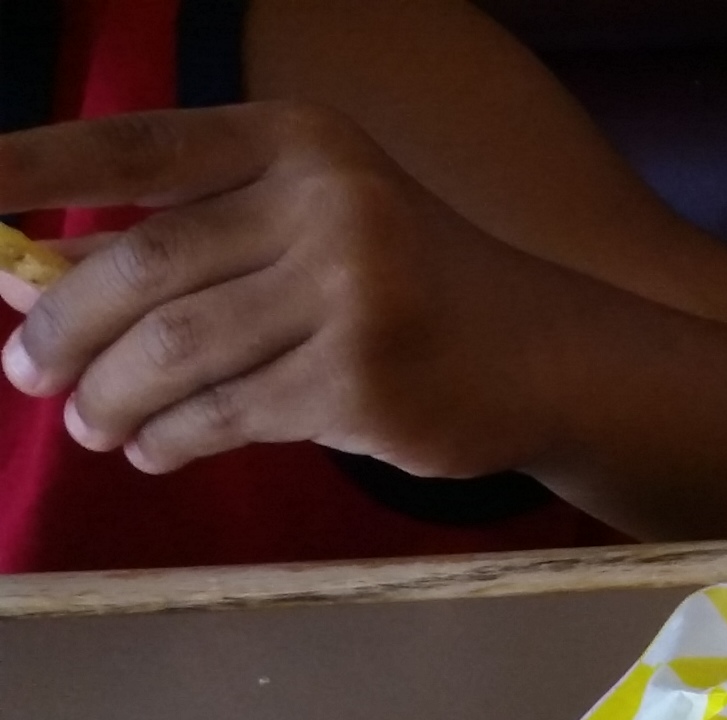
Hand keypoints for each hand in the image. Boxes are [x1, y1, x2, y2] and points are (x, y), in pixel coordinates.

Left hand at [0, 106, 579, 482]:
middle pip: (143, 269)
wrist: (549, 358)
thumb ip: (173, 246)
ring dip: (111, 396)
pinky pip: (228, 414)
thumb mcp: (294, 234)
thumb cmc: (402, 289)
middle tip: (27, 372)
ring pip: (176, 350)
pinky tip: (157, 446)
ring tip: (91, 424)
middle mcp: (327, 203)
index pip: (131, 151)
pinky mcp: (365, 383)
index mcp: (295, 141)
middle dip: (64, 330)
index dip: (30, 169)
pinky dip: (172, 436)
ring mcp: (354, 294)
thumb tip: (22, 279)